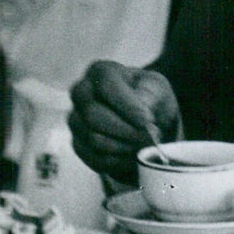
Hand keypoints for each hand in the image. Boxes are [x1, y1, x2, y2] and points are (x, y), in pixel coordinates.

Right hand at [68, 60, 180, 182]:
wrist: (146, 119)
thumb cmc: (150, 97)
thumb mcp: (156, 88)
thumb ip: (149, 97)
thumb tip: (141, 119)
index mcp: (101, 71)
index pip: (106, 86)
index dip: (127, 106)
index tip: (148, 120)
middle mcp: (81, 93)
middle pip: (94, 116)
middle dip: (126, 131)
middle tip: (151, 138)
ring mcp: (76, 119)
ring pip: (94, 140)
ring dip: (125, 147)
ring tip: (146, 146)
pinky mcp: (78, 144)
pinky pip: (94, 159)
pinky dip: (119, 162)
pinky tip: (134, 156)